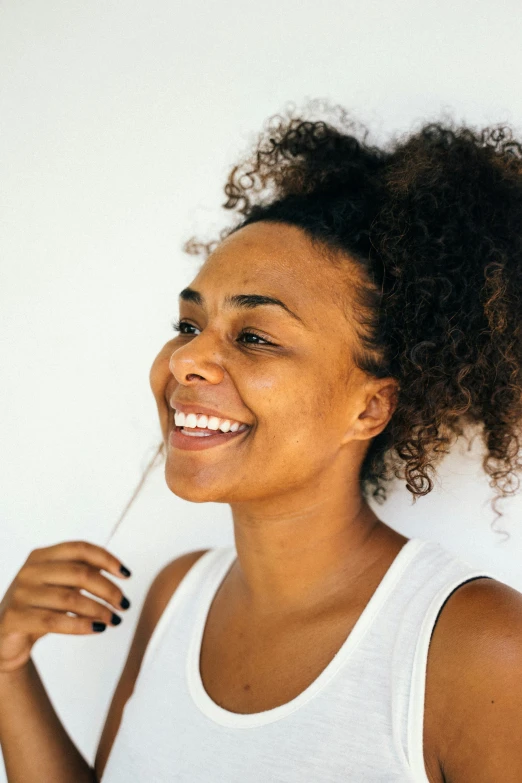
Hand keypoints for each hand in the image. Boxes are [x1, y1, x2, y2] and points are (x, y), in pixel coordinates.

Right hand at [0, 541, 131, 672]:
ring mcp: (21, 593)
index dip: (107, 559)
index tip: (127, 574)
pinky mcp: (15, 617)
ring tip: (114, 619)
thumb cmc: (38, 608)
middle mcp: (30, 570)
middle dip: (108, 589)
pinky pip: (55, 621)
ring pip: (70, 599)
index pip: (80, 549)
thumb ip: (82, 575)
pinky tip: (98, 628)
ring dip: (99, 610)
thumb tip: (119, 572)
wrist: (4, 638)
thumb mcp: (58, 586)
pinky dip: (81, 625)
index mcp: (41, 556)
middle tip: (124, 604)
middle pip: (80, 574)